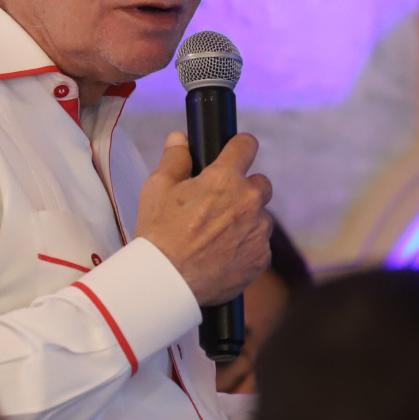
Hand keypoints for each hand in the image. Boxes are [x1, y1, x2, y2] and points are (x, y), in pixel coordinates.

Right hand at [137, 131, 273, 306]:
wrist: (168, 281)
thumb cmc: (159, 234)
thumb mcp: (157, 189)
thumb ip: (174, 159)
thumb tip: (180, 138)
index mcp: (225, 178)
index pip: (246, 145)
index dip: (240, 147)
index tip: (237, 153)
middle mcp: (248, 201)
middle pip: (260, 183)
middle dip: (244, 190)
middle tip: (219, 205)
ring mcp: (258, 230)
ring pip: (261, 216)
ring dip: (246, 221)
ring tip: (217, 236)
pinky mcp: (261, 257)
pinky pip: (260, 245)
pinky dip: (246, 247)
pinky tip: (223, 255)